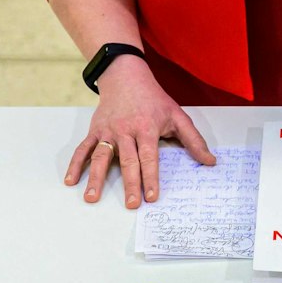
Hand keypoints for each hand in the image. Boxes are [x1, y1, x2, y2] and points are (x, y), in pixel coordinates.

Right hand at [62, 58, 213, 207]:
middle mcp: (125, 131)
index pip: (149, 158)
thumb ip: (194, 140)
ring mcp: (108, 131)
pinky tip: (71, 180)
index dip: (150, 177)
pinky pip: (83, 149)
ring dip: (94, 178)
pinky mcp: (95, 130)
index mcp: (147, 129)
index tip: (151, 196)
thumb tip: (210, 161)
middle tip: (131, 204)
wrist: (126, 78)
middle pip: (127, 161)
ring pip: (100, 157)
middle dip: (129, 184)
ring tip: (91, 197)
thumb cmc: (154, 100)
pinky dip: (75, 164)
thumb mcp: (178, 116)